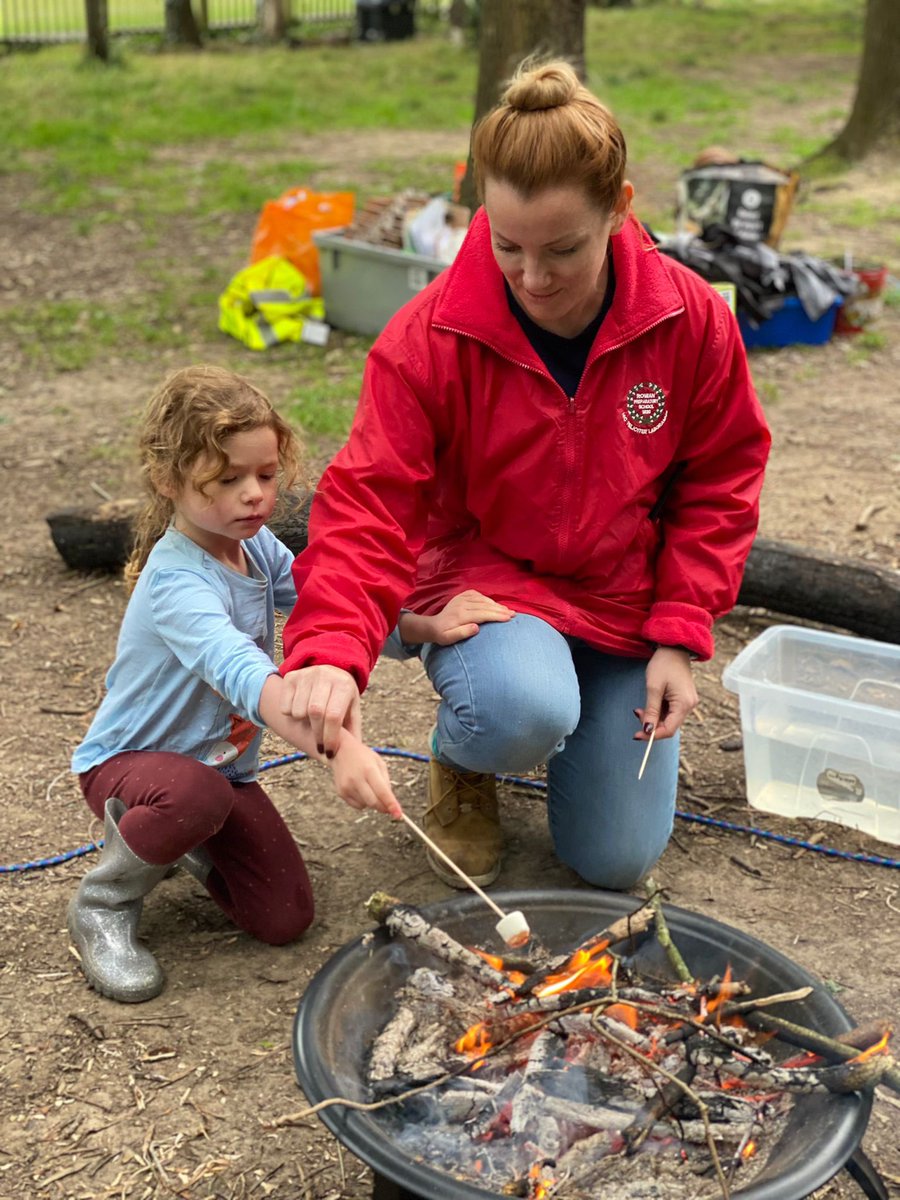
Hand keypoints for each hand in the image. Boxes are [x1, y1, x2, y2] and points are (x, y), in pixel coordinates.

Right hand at [280, 665, 360, 754]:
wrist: (329, 672)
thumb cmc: (342, 699)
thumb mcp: (352, 711)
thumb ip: (352, 732)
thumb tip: (354, 758)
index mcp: (344, 685)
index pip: (334, 715)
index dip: (330, 738)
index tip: (329, 753)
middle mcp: (325, 676)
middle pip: (315, 712)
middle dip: (317, 734)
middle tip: (320, 746)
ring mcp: (306, 674)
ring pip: (298, 711)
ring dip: (303, 724)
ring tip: (312, 725)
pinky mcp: (291, 677)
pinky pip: (285, 707)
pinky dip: (291, 716)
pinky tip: (302, 714)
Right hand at [330, 731, 402, 818]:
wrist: (341, 751)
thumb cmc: (364, 757)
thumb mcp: (379, 763)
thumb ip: (386, 782)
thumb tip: (390, 803)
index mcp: (369, 770)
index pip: (382, 791)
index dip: (391, 804)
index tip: (399, 815)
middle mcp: (356, 779)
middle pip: (374, 802)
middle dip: (384, 808)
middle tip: (391, 808)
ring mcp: (347, 787)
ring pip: (366, 805)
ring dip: (373, 802)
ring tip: (369, 786)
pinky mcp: (341, 792)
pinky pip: (358, 805)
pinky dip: (363, 802)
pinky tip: (361, 789)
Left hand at [400, 590, 514, 646]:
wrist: (432, 626)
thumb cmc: (443, 635)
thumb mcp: (449, 638)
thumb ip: (462, 633)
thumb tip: (476, 627)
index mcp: (461, 615)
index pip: (483, 614)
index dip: (496, 616)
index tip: (508, 618)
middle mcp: (462, 604)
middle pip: (485, 606)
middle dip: (500, 610)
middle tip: (513, 614)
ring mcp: (462, 599)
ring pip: (483, 599)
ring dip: (496, 604)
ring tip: (507, 609)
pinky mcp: (461, 596)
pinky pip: (477, 594)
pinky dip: (487, 598)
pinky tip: (493, 603)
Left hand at [634, 646, 698, 740]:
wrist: (674, 647)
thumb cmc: (663, 664)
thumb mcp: (653, 687)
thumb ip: (651, 710)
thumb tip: (647, 730)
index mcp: (684, 704)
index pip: (669, 729)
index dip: (652, 735)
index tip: (637, 735)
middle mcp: (689, 705)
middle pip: (669, 726)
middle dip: (651, 724)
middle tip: (637, 713)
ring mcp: (688, 702)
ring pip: (669, 719)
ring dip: (653, 717)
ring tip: (641, 708)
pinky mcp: (684, 698)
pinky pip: (671, 711)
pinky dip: (659, 711)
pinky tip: (650, 703)